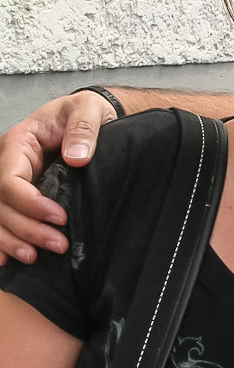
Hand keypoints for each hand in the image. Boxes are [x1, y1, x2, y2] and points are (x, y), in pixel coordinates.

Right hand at [0, 92, 115, 264]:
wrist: (92, 117)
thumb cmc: (85, 111)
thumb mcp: (88, 109)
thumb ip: (83, 129)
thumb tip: (76, 157)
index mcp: (19, 143)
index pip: (9, 179)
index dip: (29, 203)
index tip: (60, 218)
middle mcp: (9, 164)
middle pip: (1, 203)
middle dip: (25, 228)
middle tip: (57, 244)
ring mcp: (12, 181)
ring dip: (12, 239)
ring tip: (34, 257)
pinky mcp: (21, 195)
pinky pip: (3, 217)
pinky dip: (3, 239)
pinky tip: (8, 258)